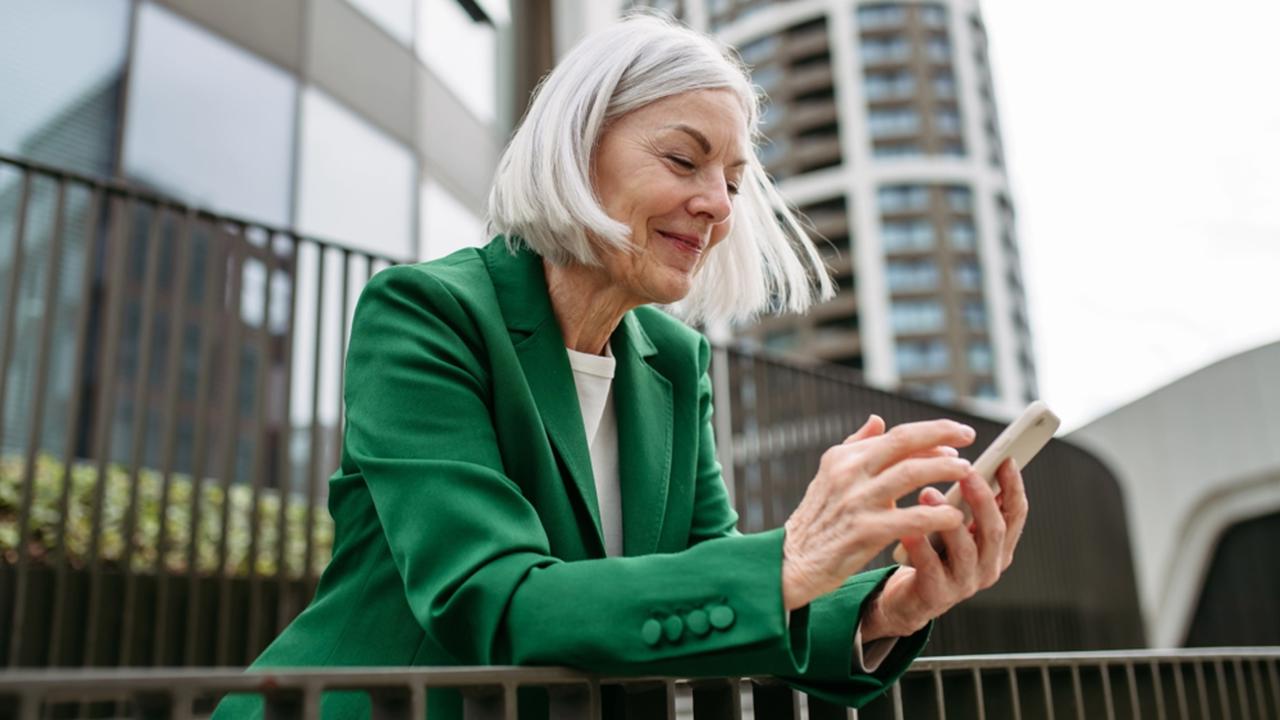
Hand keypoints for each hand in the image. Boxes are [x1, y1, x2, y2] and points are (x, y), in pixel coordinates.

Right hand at [781, 416, 975, 609]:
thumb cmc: (818, 520)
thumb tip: (878, 419)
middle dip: (942, 437)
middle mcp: (848, 472)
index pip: (896, 436)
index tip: (957, 436)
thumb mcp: (830, 475)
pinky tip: (954, 517)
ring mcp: (856, 501)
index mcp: (843, 457)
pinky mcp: (864, 531)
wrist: (793, 562)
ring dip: (944, 470)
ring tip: (968, 472)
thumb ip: (856, 446)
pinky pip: (911, 518)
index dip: (931, 433)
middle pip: (904, 444)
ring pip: (911, 474)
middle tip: (970, 440)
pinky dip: (937, 515)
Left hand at [860, 458, 1028, 640]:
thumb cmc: (931, 554)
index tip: (1005, 459)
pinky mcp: (937, 595)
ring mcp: (964, 583)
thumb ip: (964, 502)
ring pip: (966, 550)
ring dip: (948, 520)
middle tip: (966, 471)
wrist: (906, 599)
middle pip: (994, 530)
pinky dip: (920, 547)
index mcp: (997, 546)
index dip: (1013, 487)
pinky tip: (908, 529)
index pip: (1014, 514)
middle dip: (983, 498)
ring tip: (928, 493)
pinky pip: (931, 568)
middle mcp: (988, 565)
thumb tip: (964, 461)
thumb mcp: (954, 526)